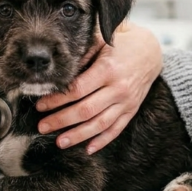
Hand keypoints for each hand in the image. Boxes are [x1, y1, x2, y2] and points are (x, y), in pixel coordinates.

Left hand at [35, 23, 161, 153]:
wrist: (151, 51)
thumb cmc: (121, 44)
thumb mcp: (101, 41)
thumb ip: (81, 55)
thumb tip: (58, 71)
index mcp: (107, 69)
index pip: (77, 90)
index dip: (57, 100)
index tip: (40, 105)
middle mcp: (118, 88)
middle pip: (86, 110)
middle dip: (61, 120)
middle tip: (42, 127)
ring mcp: (126, 102)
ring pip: (100, 124)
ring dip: (78, 135)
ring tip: (60, 142)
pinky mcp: (131, 110)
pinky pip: (116, 129)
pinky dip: (103, 141)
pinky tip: (88, 149)